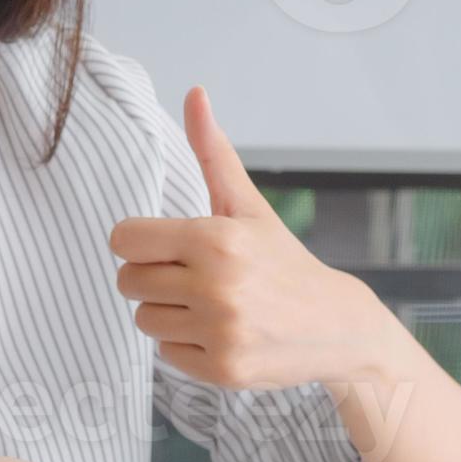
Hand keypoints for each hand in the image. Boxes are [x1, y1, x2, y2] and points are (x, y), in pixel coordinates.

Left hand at [109, 88, 416, 393]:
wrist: (336, 326)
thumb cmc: (282, 261)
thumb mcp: (247, 205)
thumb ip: (213, 152)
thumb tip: (195, 92)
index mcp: (215, 238)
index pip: (124, 239)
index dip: (140, 242)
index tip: (167, 246)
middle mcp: (216, 285)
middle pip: (128, 280)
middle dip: (154, 277)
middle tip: (195, 277)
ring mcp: (220, 331)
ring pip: (143, 318)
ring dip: (168, 312)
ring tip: (210, 306)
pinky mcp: (222, 369)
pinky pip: (165, 352)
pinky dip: (187, 344)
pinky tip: (221, 332)